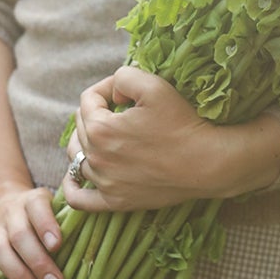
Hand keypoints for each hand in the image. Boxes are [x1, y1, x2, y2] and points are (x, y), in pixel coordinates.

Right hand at [0, 183, 64, 278]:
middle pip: (19, 236)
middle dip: (39, 262)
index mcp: (31, 201)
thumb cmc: (39, 215)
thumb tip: (91, 246)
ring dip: (20, 276)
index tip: (57, 245)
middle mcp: (9, 214)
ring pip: (0, 253)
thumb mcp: (54, 207)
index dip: (46, 225)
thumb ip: (68, 221)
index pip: (37, 207)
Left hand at [62, 64, 279, 212]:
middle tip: (124, 110)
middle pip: (81, 127)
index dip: (106, 88)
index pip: (88, 99)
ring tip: (106, 135)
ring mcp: (104, 182)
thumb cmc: (182, 123)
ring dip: (87, 142)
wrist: (207, 163)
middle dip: (98, 113)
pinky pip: (80, 200)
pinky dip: (72, 188)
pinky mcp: (116, 201)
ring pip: (77, 157)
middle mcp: (96, 157)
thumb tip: (113, 93)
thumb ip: (124, 77)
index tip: (126, 90)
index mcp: (100, 128)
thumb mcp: (154, 86)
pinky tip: (75, 179)